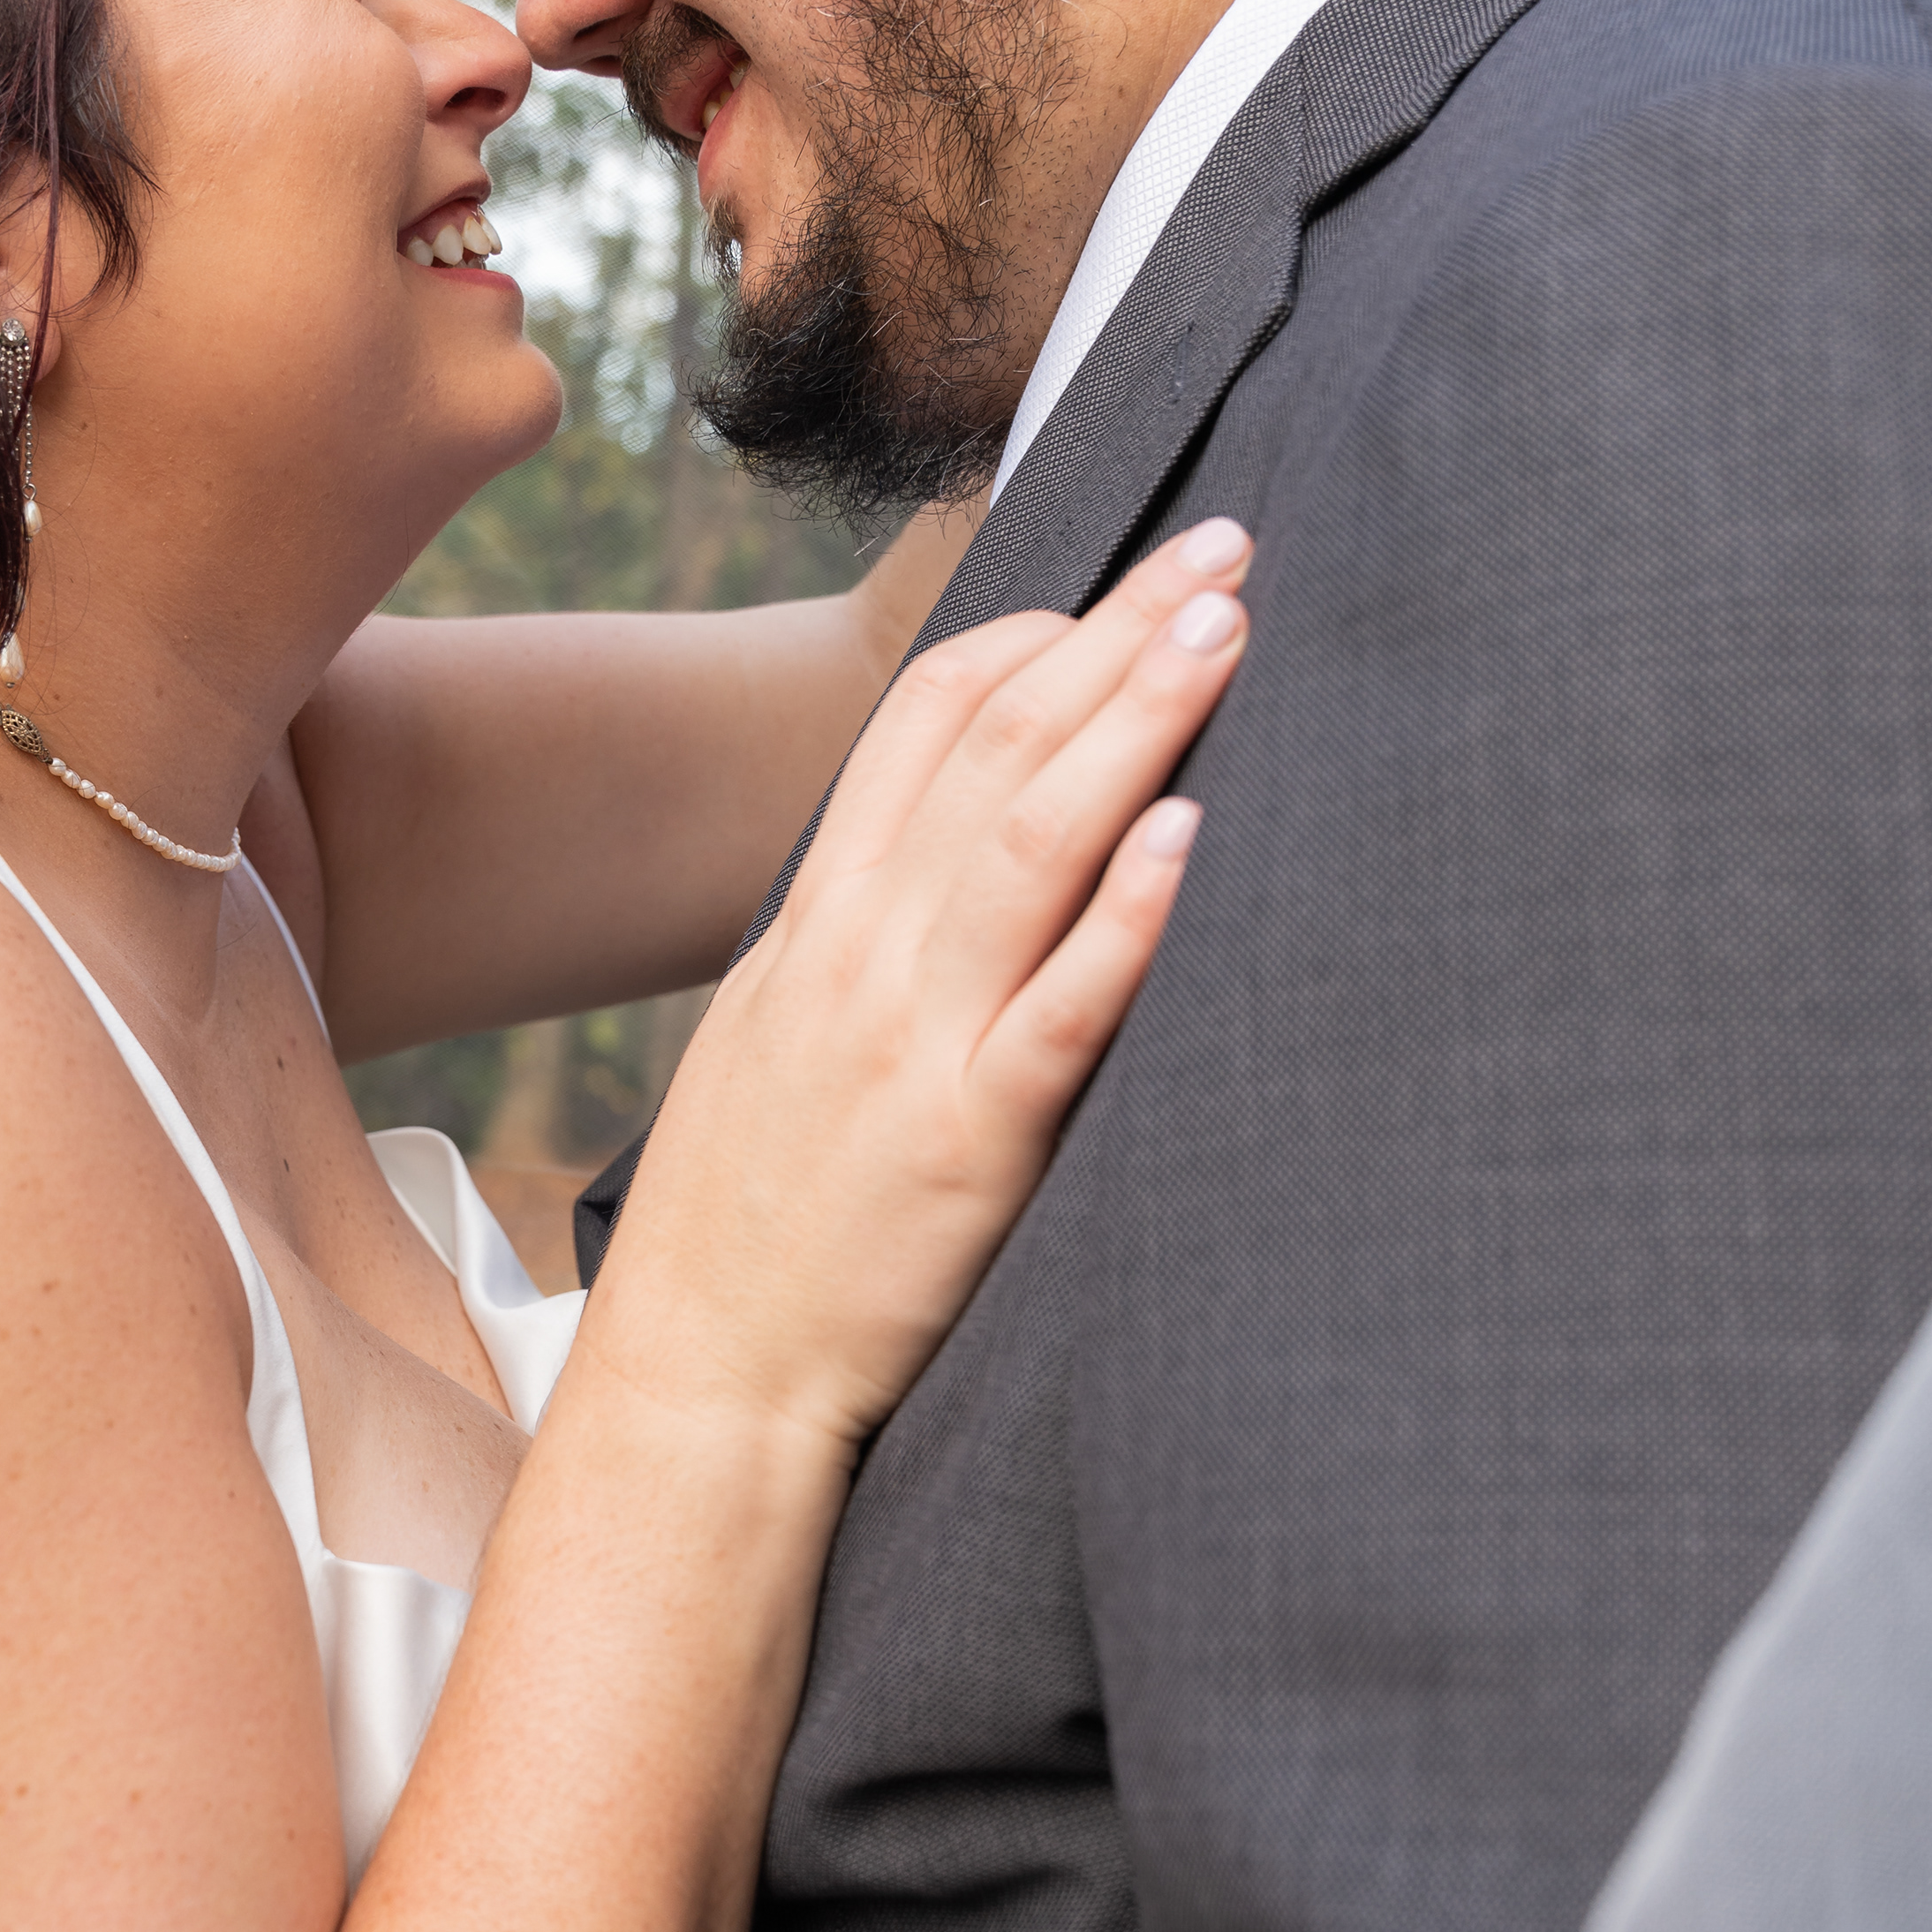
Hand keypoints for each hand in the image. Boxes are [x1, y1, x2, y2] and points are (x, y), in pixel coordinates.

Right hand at [588, 520, 1246, 1452]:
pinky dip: (1123, 917)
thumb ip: (863, 948)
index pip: (918, 725)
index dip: (1032, 638)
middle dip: (1117, 634)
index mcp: (816, 926)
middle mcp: (858, 959)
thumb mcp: (778, 1046)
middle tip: (1225, 549)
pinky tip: (1189, 836)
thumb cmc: (756, 1228)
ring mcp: (909, 1045)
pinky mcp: (965, 1145)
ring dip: (1135, 723)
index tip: (1125, 590)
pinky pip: (1054, 1012)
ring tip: (1227, 632)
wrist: (704, 1383)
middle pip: (994, 747)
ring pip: (1030, 845)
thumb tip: (963, 869)